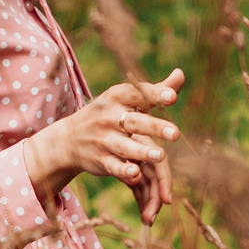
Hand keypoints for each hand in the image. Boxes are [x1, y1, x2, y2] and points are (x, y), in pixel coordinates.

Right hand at [21, 68, 188, 222]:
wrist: (68, 138)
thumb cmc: (108, 115)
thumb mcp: (126, 99)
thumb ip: (154, 91)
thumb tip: (180, 74)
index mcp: (117, 97)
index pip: (137, 94)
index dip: (155, 95)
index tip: (172, 97)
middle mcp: (109, 117)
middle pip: (134, 122)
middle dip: (154, 127)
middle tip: (175, 134)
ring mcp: (103, 140)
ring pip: (124, 146)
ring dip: (142, 152)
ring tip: (161, 156)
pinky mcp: (100, 160)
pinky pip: (113, 166)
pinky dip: (123, 171)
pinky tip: (137, 174)